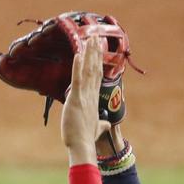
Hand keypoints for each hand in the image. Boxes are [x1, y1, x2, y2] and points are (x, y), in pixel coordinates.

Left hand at [62, 33, 112, 165]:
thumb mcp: (96, 129)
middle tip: (96, 36)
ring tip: (90, 39)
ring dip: (89, 54)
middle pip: (95, 68)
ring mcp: (85, 96)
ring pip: (88, 70)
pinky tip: (78, 54)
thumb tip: (107, 125)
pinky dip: (78, 66)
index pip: (96, 76)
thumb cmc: (86, 139)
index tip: (98, 49)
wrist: (82, 146)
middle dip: (95, 52)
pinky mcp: (76, 99)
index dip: (97, 61)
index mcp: (94, 99)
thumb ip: (101, 125)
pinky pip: (77, 80)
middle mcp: (91, 94)